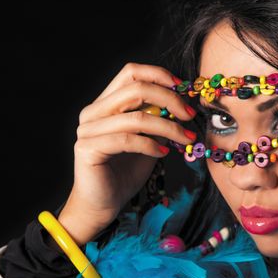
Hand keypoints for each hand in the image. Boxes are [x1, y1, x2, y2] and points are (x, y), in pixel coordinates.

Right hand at [58, 63, 196, 244]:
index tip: (182, 88)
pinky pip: (127, 140)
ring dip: (168, 128)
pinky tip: (163, 153)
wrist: (103, 204)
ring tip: (186, 139)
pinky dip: (151, 145)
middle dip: (170, 100)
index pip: (131, 72)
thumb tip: (184, 104)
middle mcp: (93, 112)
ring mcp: (88, 130)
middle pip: (135, 88)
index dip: (158, 75)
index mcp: (106, 103)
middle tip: (190, 115)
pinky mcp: (87, 149)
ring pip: (136, 117)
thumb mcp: (148, 140)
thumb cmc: (125, 172)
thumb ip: (158, 120)